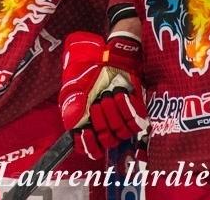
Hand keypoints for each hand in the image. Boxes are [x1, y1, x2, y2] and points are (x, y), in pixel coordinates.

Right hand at [59, 32, 147, 159]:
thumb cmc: (89, 75)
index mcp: (90, 127)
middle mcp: (107, 128)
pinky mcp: (137, 113)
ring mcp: (123, 122)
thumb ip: (72, 108)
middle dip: (102, 121)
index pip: (91, 150)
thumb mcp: (75, 89)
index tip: (86, 130)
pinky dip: (126, 107)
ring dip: (114, 111)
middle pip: (107, 141)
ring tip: (108, 94)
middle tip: (97, 102)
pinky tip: (119, 94)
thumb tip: (74, 126)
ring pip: (122, 132)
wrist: (109, 60)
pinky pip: (136, 121)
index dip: (89, 145)